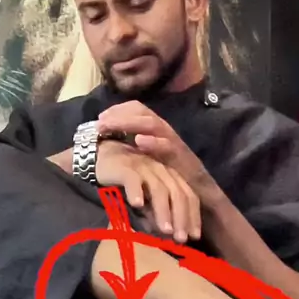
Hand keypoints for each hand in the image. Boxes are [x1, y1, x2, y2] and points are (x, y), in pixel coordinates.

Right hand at [96, 139, 200, 242]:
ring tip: (166, 231)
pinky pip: (133, 180)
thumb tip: (167, 235)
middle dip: (181, 217)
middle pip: (177, 193)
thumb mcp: (146, 199)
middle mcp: (161, 170)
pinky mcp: (125, 167)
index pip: (188, 195)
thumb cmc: (128, 181)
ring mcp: (144, 167)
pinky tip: (137, 205)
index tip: (194, 237)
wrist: (102, 157)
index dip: (193, 216)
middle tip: (181, 239)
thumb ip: (155, 213)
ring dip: (163, 211)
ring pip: (158, 189)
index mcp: (170, 176)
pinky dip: (136, 192)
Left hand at [97, 101, 216, 205]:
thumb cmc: (169, 172)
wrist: (198, 190)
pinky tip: (139, 141)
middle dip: (118, 115)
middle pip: (141, 111)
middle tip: (99, 123)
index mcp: (155, 128)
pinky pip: (167, 145)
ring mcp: (173, 141)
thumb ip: (133, 146)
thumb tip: (109, 140)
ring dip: (128, 123)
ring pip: (152, 123)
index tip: (100, 118)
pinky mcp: (181, 157)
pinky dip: (153, 142)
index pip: (137, 108)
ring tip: (109, 126)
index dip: (118, 110)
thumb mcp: (148, 155)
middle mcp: (164, 130)